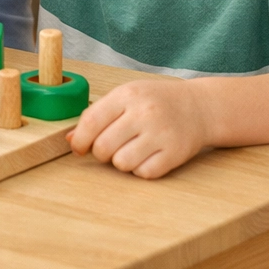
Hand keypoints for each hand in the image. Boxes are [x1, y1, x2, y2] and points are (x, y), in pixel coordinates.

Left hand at [67, 78, 209, 178]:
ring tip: (129, 150)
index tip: (77, 147)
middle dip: (100, 152)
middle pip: (103, 147)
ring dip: (120, 161)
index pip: (91, 121)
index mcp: (128, 95)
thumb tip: (70, 139)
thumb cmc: (155, 101)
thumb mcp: (126, 96)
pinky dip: (140, 170)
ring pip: (121, 163)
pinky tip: (146, 156)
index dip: (79, 139)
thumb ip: (98, 114)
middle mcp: (144, 113)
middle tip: (109, 147)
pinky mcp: (174, 154)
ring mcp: (160, 134)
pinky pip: (144, 173)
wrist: (199, 107)